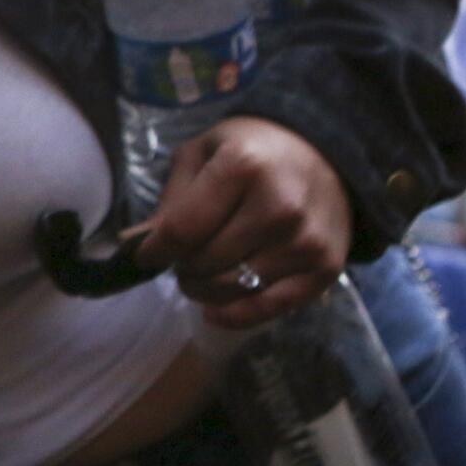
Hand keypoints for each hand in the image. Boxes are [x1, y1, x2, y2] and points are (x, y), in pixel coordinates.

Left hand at [133, 116, 352, 328]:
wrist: (328, 154)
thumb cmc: (254, 150)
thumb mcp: (204, 153)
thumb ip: (172, 198)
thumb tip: (138, 245)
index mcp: (244, 167)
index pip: (182, 230)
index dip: (154, 250)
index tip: (145, 255)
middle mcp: (279, 207)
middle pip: (204, 263)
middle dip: (182, 266)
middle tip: (183, 257)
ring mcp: (305, 242)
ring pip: (229, 290)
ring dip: (203, 289)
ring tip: (202, 272)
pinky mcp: (325, 270)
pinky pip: (266, 310)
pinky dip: (233, 314)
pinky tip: (215, 308)